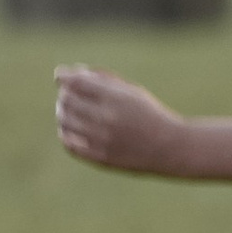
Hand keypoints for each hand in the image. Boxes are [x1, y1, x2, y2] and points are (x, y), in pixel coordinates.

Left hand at [54, 63, 185, 174]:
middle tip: (71, 95)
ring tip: (72, 112)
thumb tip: (65, 74)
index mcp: (117, 98)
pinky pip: (69, 143)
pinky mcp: (100, 158)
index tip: (60, 76)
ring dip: (63, 112)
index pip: (76, 82)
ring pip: (64, 121)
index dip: (63, 77)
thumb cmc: (149, 114)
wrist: (171, 148)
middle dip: (65, 94)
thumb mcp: (131, 90)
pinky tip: (73, 129)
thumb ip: (101, 79)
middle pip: (67, 100)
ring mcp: (102, 140)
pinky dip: (66, 133)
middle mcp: (107, 119)